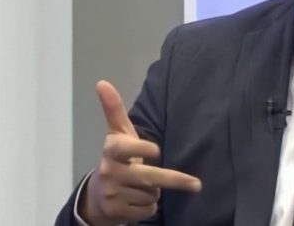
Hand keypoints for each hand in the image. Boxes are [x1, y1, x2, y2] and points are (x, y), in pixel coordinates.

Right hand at [80, 80, 201, 225]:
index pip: (126, 149)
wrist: (96, 195)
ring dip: (154, 193)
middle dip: (175, 180)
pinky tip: (137, 200)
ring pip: (151, 195)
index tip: (157, 150)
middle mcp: (109, 171)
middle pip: (150, 177)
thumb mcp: (117, 134)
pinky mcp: (116, 212)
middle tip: (197, 185)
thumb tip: (102, 82)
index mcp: (112, 149)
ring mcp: (111, 193)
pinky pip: (147, 210)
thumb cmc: (117, 158)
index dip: (141, 149)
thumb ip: (113, 109)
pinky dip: (148, 208)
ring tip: (142, 186)